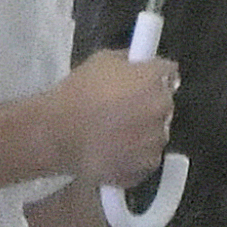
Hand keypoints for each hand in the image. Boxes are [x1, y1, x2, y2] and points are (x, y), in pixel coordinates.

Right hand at [46, 49, 179, 189]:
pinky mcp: (145, 166)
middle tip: (122, 107)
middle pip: (164, 103)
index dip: (155, 75)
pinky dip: (135, 155)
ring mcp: (155, 141)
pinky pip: (147, 157)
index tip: (144, 79)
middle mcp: (160, 110)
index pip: (169, 72)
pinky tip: (113, 149)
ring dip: (143, 130)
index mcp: (153, 80)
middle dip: (149, 103)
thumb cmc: (75, 95)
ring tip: (113, 132)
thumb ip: (127, 61)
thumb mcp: (100, 60)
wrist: (56, 135)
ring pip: (156, 132)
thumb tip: (137, 62)